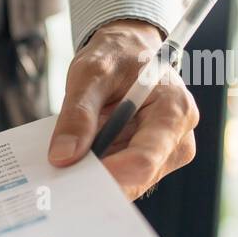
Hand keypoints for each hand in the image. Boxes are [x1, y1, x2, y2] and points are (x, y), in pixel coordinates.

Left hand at [47, 19, 198, 199]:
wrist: (127, 53)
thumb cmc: (116, 55)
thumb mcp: (90, 73)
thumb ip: (78, 113)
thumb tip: (63, 156)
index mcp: (174, 110)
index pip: (144, 159)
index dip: (107, 174)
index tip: (72, 174)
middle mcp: (178, 138)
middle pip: (135, 178)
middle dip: (97, 178)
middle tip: (60, 174)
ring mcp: (165, 155)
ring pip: (126, 183)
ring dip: (94, 175)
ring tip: (68, 156)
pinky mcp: (150, 163)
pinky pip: (120, 178)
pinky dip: (97, 172)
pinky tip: (79, 158)